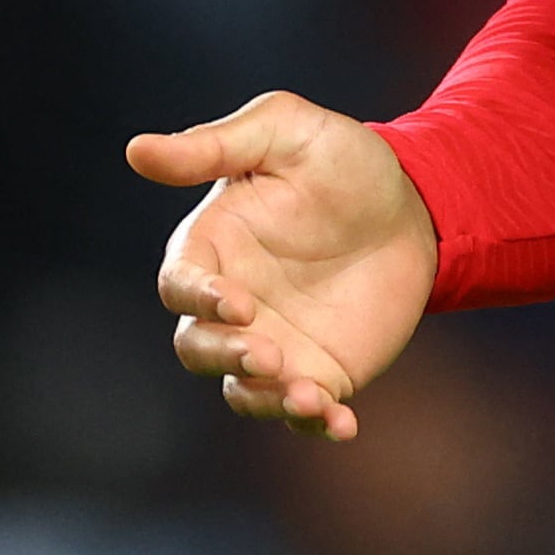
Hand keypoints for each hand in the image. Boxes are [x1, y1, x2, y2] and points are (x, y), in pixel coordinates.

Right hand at [130, 92, 438, 440]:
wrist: (418, 205)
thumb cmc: (342, 160)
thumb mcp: (285, 131)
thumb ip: (215, 145)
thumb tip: (136, 150)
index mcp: (213, 247)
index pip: (181, 284)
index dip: (199, 298)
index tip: (238, 302)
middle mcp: (233, 305)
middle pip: (197, 347)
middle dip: (226, 356)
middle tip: (268, 353)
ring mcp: (273, 344)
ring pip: (243, 390)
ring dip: (267, 399)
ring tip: (311, 397)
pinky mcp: (319, 372)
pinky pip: (303, 412)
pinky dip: (315, 424)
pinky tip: (341, 423)